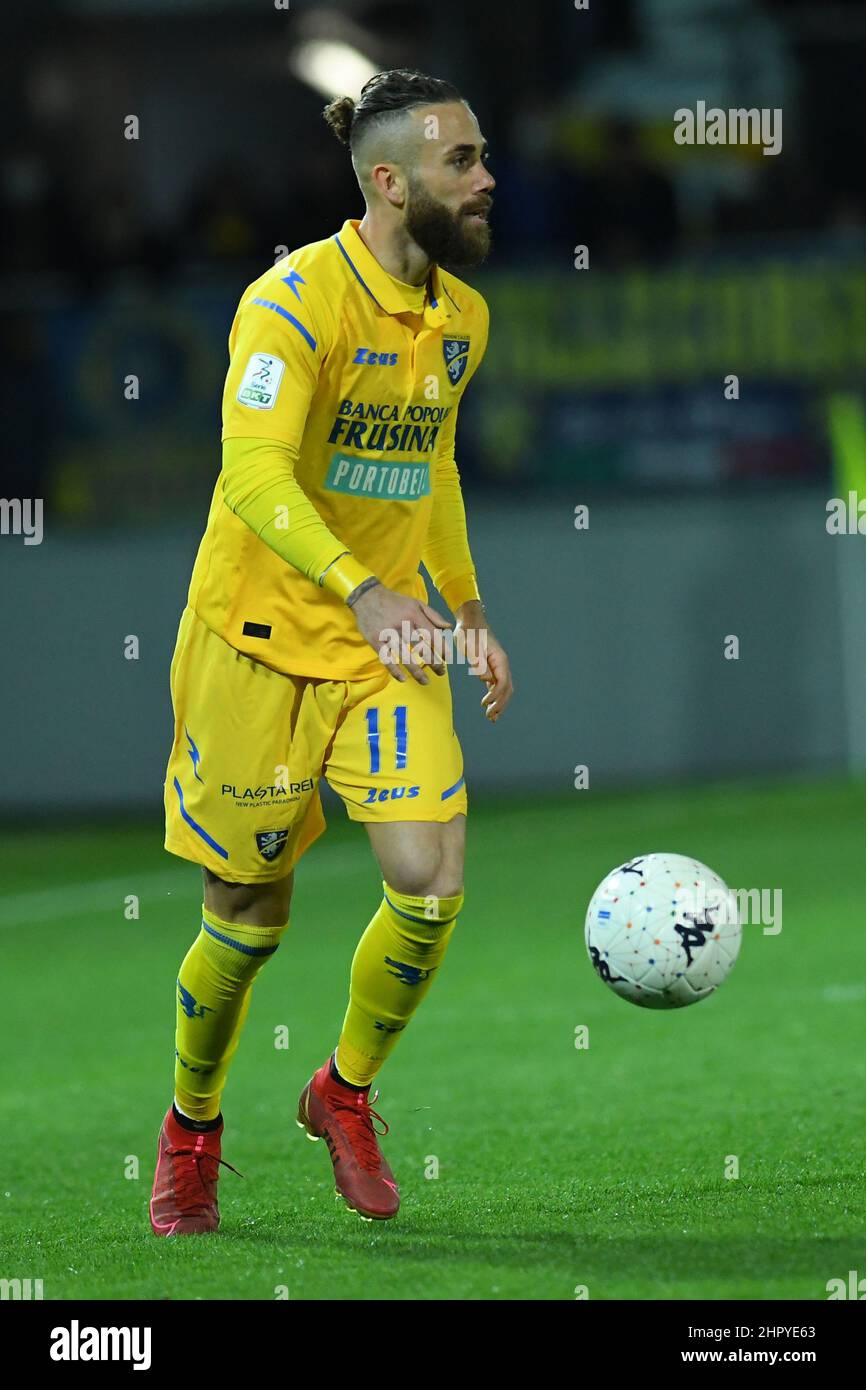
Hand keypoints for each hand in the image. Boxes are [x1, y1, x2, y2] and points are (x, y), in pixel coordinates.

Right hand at [349, 581, 451, 683]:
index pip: (431, 634)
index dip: (441, 648)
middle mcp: (401, 625)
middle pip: (420, 647)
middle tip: (441, 672)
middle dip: (433, 662)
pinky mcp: (375, 641)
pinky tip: (403, 679)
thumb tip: (448, 627)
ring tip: (426, 681)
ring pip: (404, 656)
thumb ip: (433, 615)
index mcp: (413, 615)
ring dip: (417, 671)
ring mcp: (387, 634)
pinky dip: (394, 670)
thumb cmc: (395, 602)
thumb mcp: (416, 603)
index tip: (448, 658)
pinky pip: (386, 658)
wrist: (367, 596)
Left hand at [453, 600, 513, 722]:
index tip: (484, 704)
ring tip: (492, 717)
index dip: (495, 696)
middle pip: (507, 689)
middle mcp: (502, 664)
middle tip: (489, 717)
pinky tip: (490, 705)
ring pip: (504, 689)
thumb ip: (478, 662)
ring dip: (499, 703)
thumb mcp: (470, 646)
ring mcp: (498, 666)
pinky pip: (498, 685)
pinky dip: (495, 696)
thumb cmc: (468, 632)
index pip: (502, 683)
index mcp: (499, 659)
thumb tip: (487, 679)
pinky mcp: (492, 667)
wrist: (469, 620)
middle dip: (500, 704)